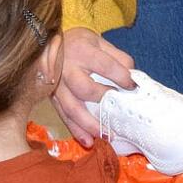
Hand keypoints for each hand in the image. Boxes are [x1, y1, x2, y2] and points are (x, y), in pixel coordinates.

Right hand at [52, 27, 134, 145]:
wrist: (48, 42)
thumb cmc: (79, 43)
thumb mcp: (99, 41)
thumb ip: (118, 57)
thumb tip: (133, 76)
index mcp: (82, 50)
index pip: (106, 65)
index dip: (122, 77)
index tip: (133, 87)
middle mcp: (67, 68)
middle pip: (85, 88)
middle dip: (103, 101)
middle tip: (119, 112)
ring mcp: (57, 85)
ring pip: (72, 108)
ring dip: (89, 125)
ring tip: (106, 136)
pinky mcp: (52, 97)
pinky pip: (63, 115)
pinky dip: (75, 130)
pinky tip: (88, 142)